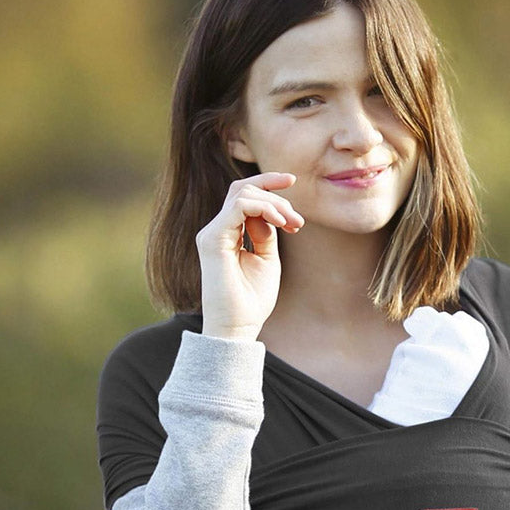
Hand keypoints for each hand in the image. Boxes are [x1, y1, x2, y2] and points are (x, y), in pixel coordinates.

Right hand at [195, 172, 304, 339]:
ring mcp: (212, 233)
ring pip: (242, 193)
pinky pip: (238, 207)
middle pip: (243, 189)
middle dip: (277, 198)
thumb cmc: (252, 300)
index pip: (243, 195)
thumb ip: (266, 233)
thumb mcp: (267, 259)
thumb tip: (269, 212)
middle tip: (298, 223)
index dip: (268, 184)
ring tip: (292, 224)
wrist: (237, 328)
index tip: (293, 181)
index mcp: (227, 233)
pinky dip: (263, 208)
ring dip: (274, 204)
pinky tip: (280, 222)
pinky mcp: (212, 240)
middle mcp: (216, 230)